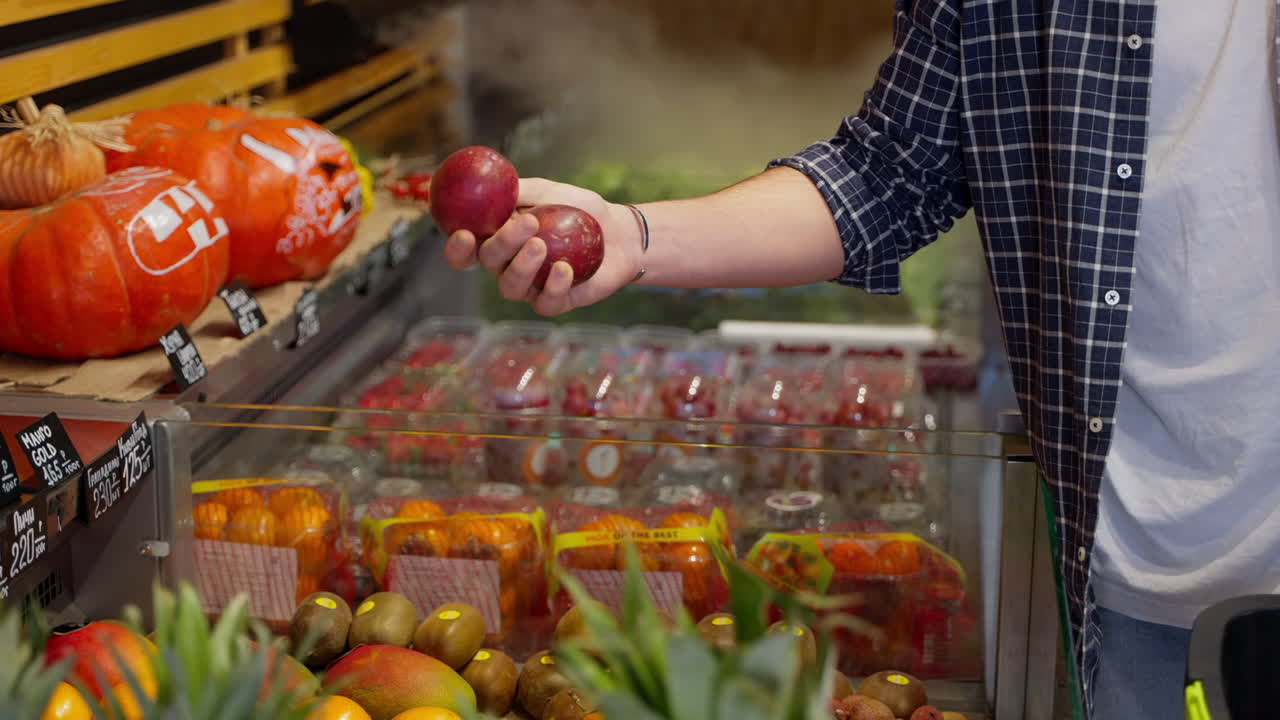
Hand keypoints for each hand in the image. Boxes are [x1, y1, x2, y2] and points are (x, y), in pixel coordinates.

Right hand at [443, 178, 642, 315]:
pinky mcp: (556, 301)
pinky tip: (564, 269)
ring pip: (510, 287)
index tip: (464, 234)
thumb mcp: (549, 191)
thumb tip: (493, 185)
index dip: (457, 248)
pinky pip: (545, 303)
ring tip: (542, 245)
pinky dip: (553, 287)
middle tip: (528, 224)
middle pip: (488, 263)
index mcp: (499, 239)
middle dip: (502, 244)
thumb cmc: (579, 209)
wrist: (619, 232)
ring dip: (522, 267)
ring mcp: (531, 286)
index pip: (467, 250)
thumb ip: (519, 190)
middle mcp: (509, 265)